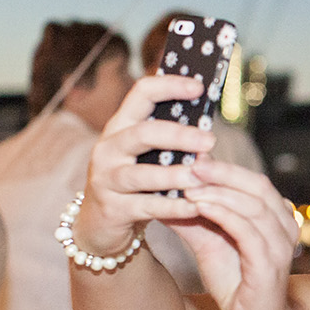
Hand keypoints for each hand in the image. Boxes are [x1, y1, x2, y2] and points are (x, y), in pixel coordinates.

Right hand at [77, 75, 215, 254]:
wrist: (99, 223)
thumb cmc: (134, 182)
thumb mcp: (145, 155)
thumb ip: (171, 142)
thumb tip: (209, 134)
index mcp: (121, 126)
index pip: (142, 93)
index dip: (170, 86)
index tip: (199, 87)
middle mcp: (109, 148)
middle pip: (144, 133)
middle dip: (179, 135)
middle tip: (210, 141)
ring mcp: (107, 178)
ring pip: (142, 174)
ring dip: (175, 175)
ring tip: (201, 177)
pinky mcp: (112, 208)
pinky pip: (147, 206)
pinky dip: (173, 207)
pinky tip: (195, 206)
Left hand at [181, 157, 302, 309]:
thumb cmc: (236, 283)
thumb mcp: (209, 242)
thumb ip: (193, 217)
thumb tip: (162, 191)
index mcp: (277, 218)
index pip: (254, 182)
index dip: (225, 167)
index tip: (192, 157)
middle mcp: (286, 227)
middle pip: (257, 186)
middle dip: (222, 172)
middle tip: (190, 164)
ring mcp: (281, 245)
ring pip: (253, 205)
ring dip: (218, 192)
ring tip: (188, 185)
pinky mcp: (270, 265)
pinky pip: (247, 231)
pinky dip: (222, 214)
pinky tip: (198, 206)